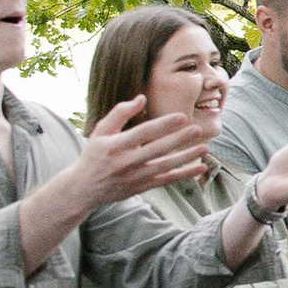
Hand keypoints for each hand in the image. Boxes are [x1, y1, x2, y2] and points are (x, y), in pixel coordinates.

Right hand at [74, 93, 216, 206]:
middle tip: (198, 129)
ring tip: (205, 148)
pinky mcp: (141, 188)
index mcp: (115, 145)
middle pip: (157, 149)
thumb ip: (120, 113)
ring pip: (165, 167)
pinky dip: (184, 175)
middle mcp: (126, 162)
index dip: (164, 125)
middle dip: (179, 140)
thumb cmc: (94, 155)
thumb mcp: (100, 131)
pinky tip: (200, 167)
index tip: (182, 117)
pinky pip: (166, 181)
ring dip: (186, 158)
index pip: (144, 133)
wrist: (83, 189)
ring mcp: (134, 177)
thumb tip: (142, 98)